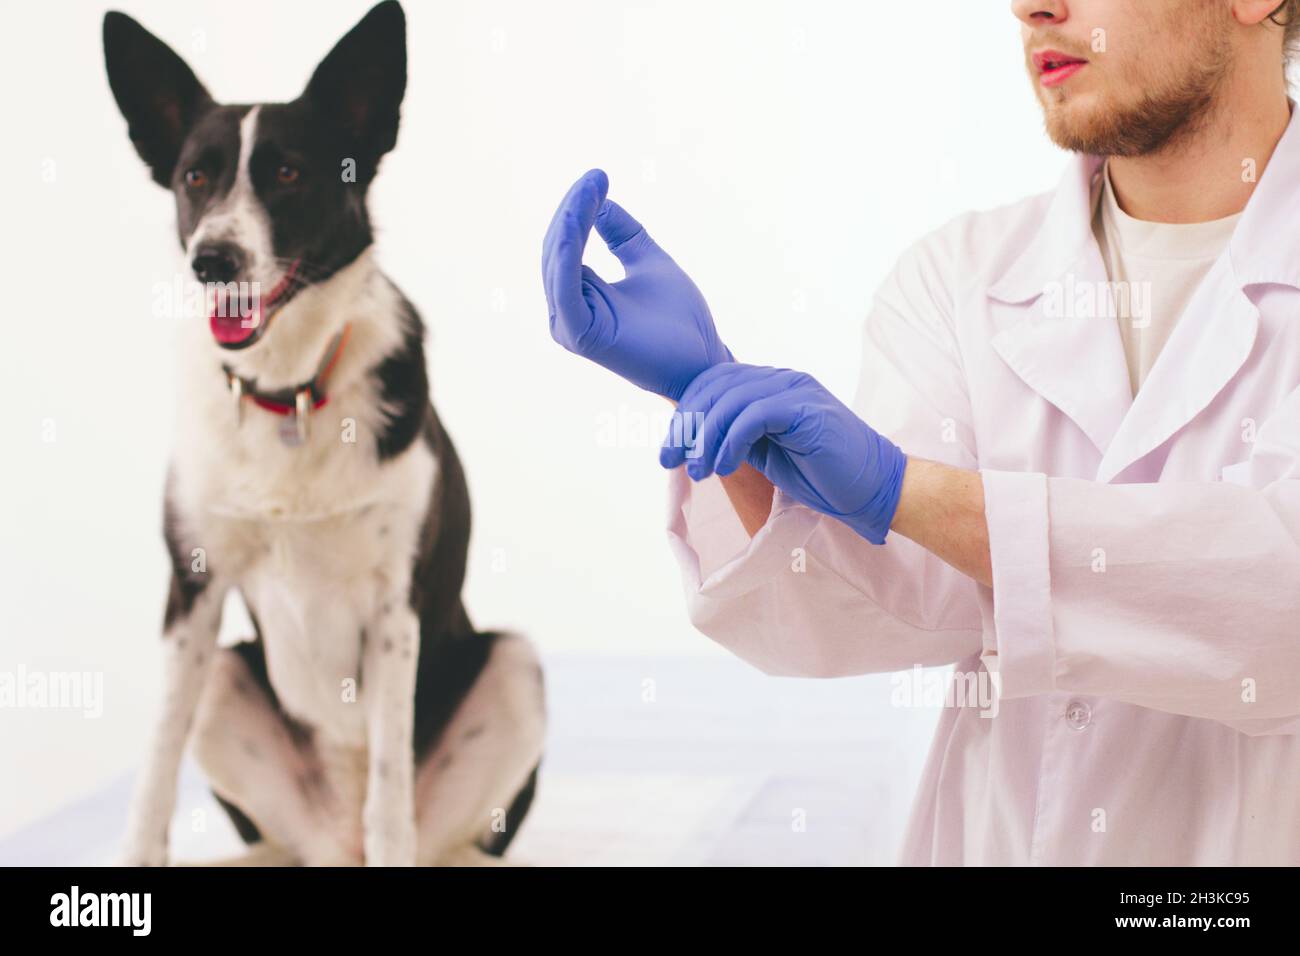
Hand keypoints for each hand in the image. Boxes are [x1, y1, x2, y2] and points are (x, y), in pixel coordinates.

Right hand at [541, 169, 732, 400]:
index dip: (577, 210)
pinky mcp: (579, 335)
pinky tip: (582, 217)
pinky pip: (566, 284)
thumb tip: (598, 201)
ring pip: (559, 262)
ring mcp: (569, 327)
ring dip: (572, 221)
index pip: (566, 246)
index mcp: (578, 297)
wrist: (704, 359)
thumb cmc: (681, 319)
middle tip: (595, 177)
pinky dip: (571, 248)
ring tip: (592, 187)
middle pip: (557, 250)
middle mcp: (566, 313)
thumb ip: (622, 234)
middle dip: (573, 210)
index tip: (598, 176)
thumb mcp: (648, 261)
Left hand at [660, 363, 907, 544]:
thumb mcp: (764, 452)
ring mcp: (795, 390)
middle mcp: (781, 379)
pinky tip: (724, 467)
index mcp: (769, 385)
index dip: (684, 412)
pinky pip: (753, 414)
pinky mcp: (805, 408)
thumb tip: (692, 439)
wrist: (872, 488)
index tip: (669, 450)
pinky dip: (730, 441)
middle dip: (685, 424)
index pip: (713, 382)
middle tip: (670, 460)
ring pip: (730, 399)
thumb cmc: (821, 474)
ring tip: (698, 470)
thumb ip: (734, 436)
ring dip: (704, 438)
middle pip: (716, 386)